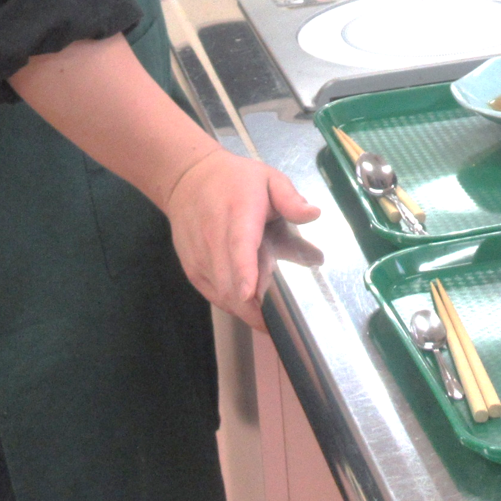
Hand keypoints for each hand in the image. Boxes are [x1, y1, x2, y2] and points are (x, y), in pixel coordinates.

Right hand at [163, 149, 326, 330]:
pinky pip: (213, 294)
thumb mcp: (268, 178)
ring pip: (221, 291)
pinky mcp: (191, 267)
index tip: (250, 294)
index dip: (244, 271)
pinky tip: (251, 308)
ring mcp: (199, 254)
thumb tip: (314, 214)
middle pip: (229, 279)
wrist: (187, 178)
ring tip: (271, 320)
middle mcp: (213, 236)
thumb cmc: (235, 181)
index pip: (238, 245)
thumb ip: (290, 198)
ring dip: (245, 310)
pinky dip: (232, 305)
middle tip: (282, 322)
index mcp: (238, 213)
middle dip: (253, 306)